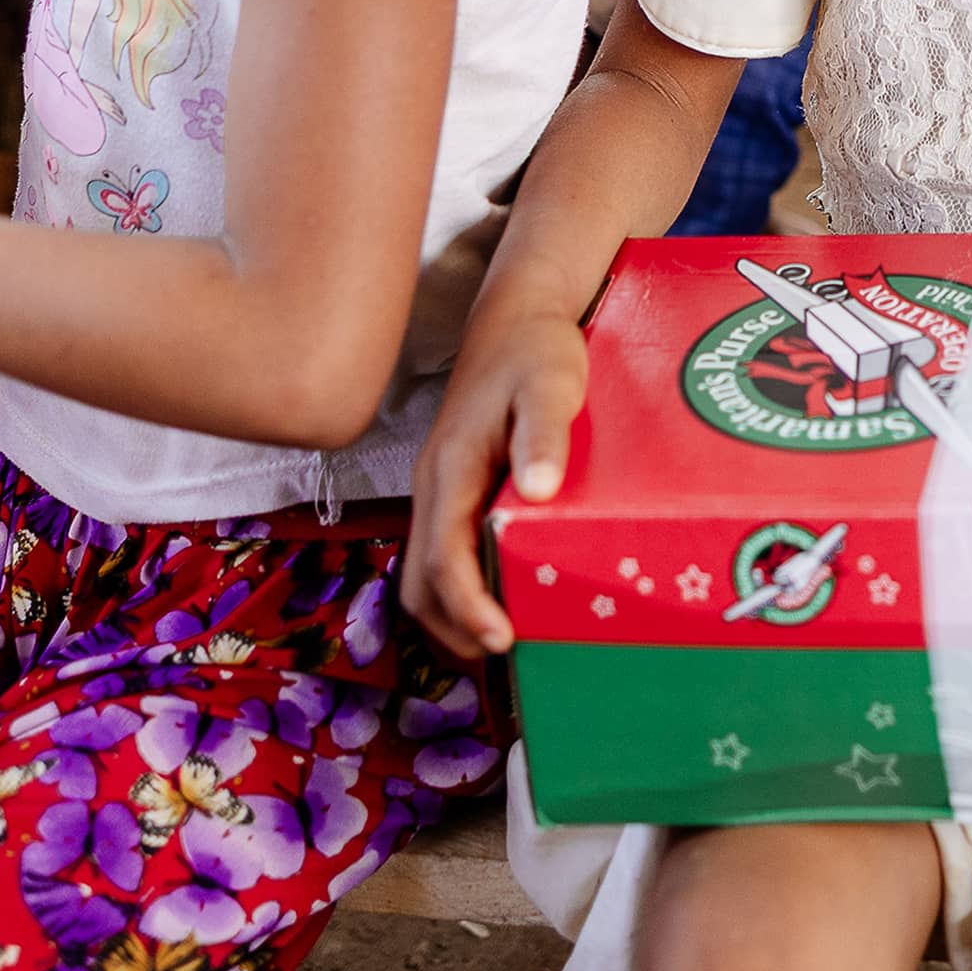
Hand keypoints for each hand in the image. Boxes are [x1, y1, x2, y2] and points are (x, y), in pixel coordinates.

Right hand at [403, 308, 586, 659]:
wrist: (516, 317)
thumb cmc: (535, 349)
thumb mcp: (550, 383)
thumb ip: (544, 433)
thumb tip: (539, 489)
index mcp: (451, 468)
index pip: (442, 556)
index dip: (468, 605)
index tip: (501, 638)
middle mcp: (433, 486)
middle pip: (420, 581)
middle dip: (454, 626)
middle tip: (504, 653)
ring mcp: (438, 488)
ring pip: (425, 571)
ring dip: (454, 613)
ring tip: (502, 638)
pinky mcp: (452, 487)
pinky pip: (442, 551)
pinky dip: (462, 586)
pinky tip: (502, 594)